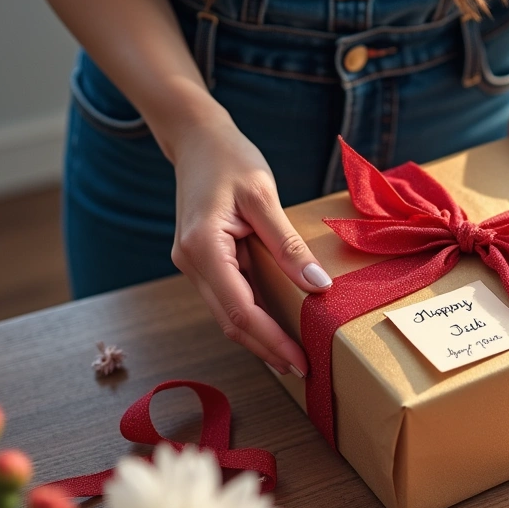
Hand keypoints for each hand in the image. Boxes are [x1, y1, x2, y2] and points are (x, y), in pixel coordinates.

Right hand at [170, 116, 331, 376]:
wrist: (196, 139)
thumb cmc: (230, 158)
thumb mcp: (263, 196)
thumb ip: (288, 245)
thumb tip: (318, 285)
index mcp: (203, 247)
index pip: (240, 310)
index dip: (271, 340)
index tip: (301, 360)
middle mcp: (190, 262)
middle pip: (231, 321)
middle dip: (267, 349)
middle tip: (303, 368)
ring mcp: (192, 264)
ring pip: (227, 314)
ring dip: (259, 338)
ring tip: (293, 357)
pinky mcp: (202, 261)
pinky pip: (228, 298)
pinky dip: (252, 317)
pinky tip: (276, 328)